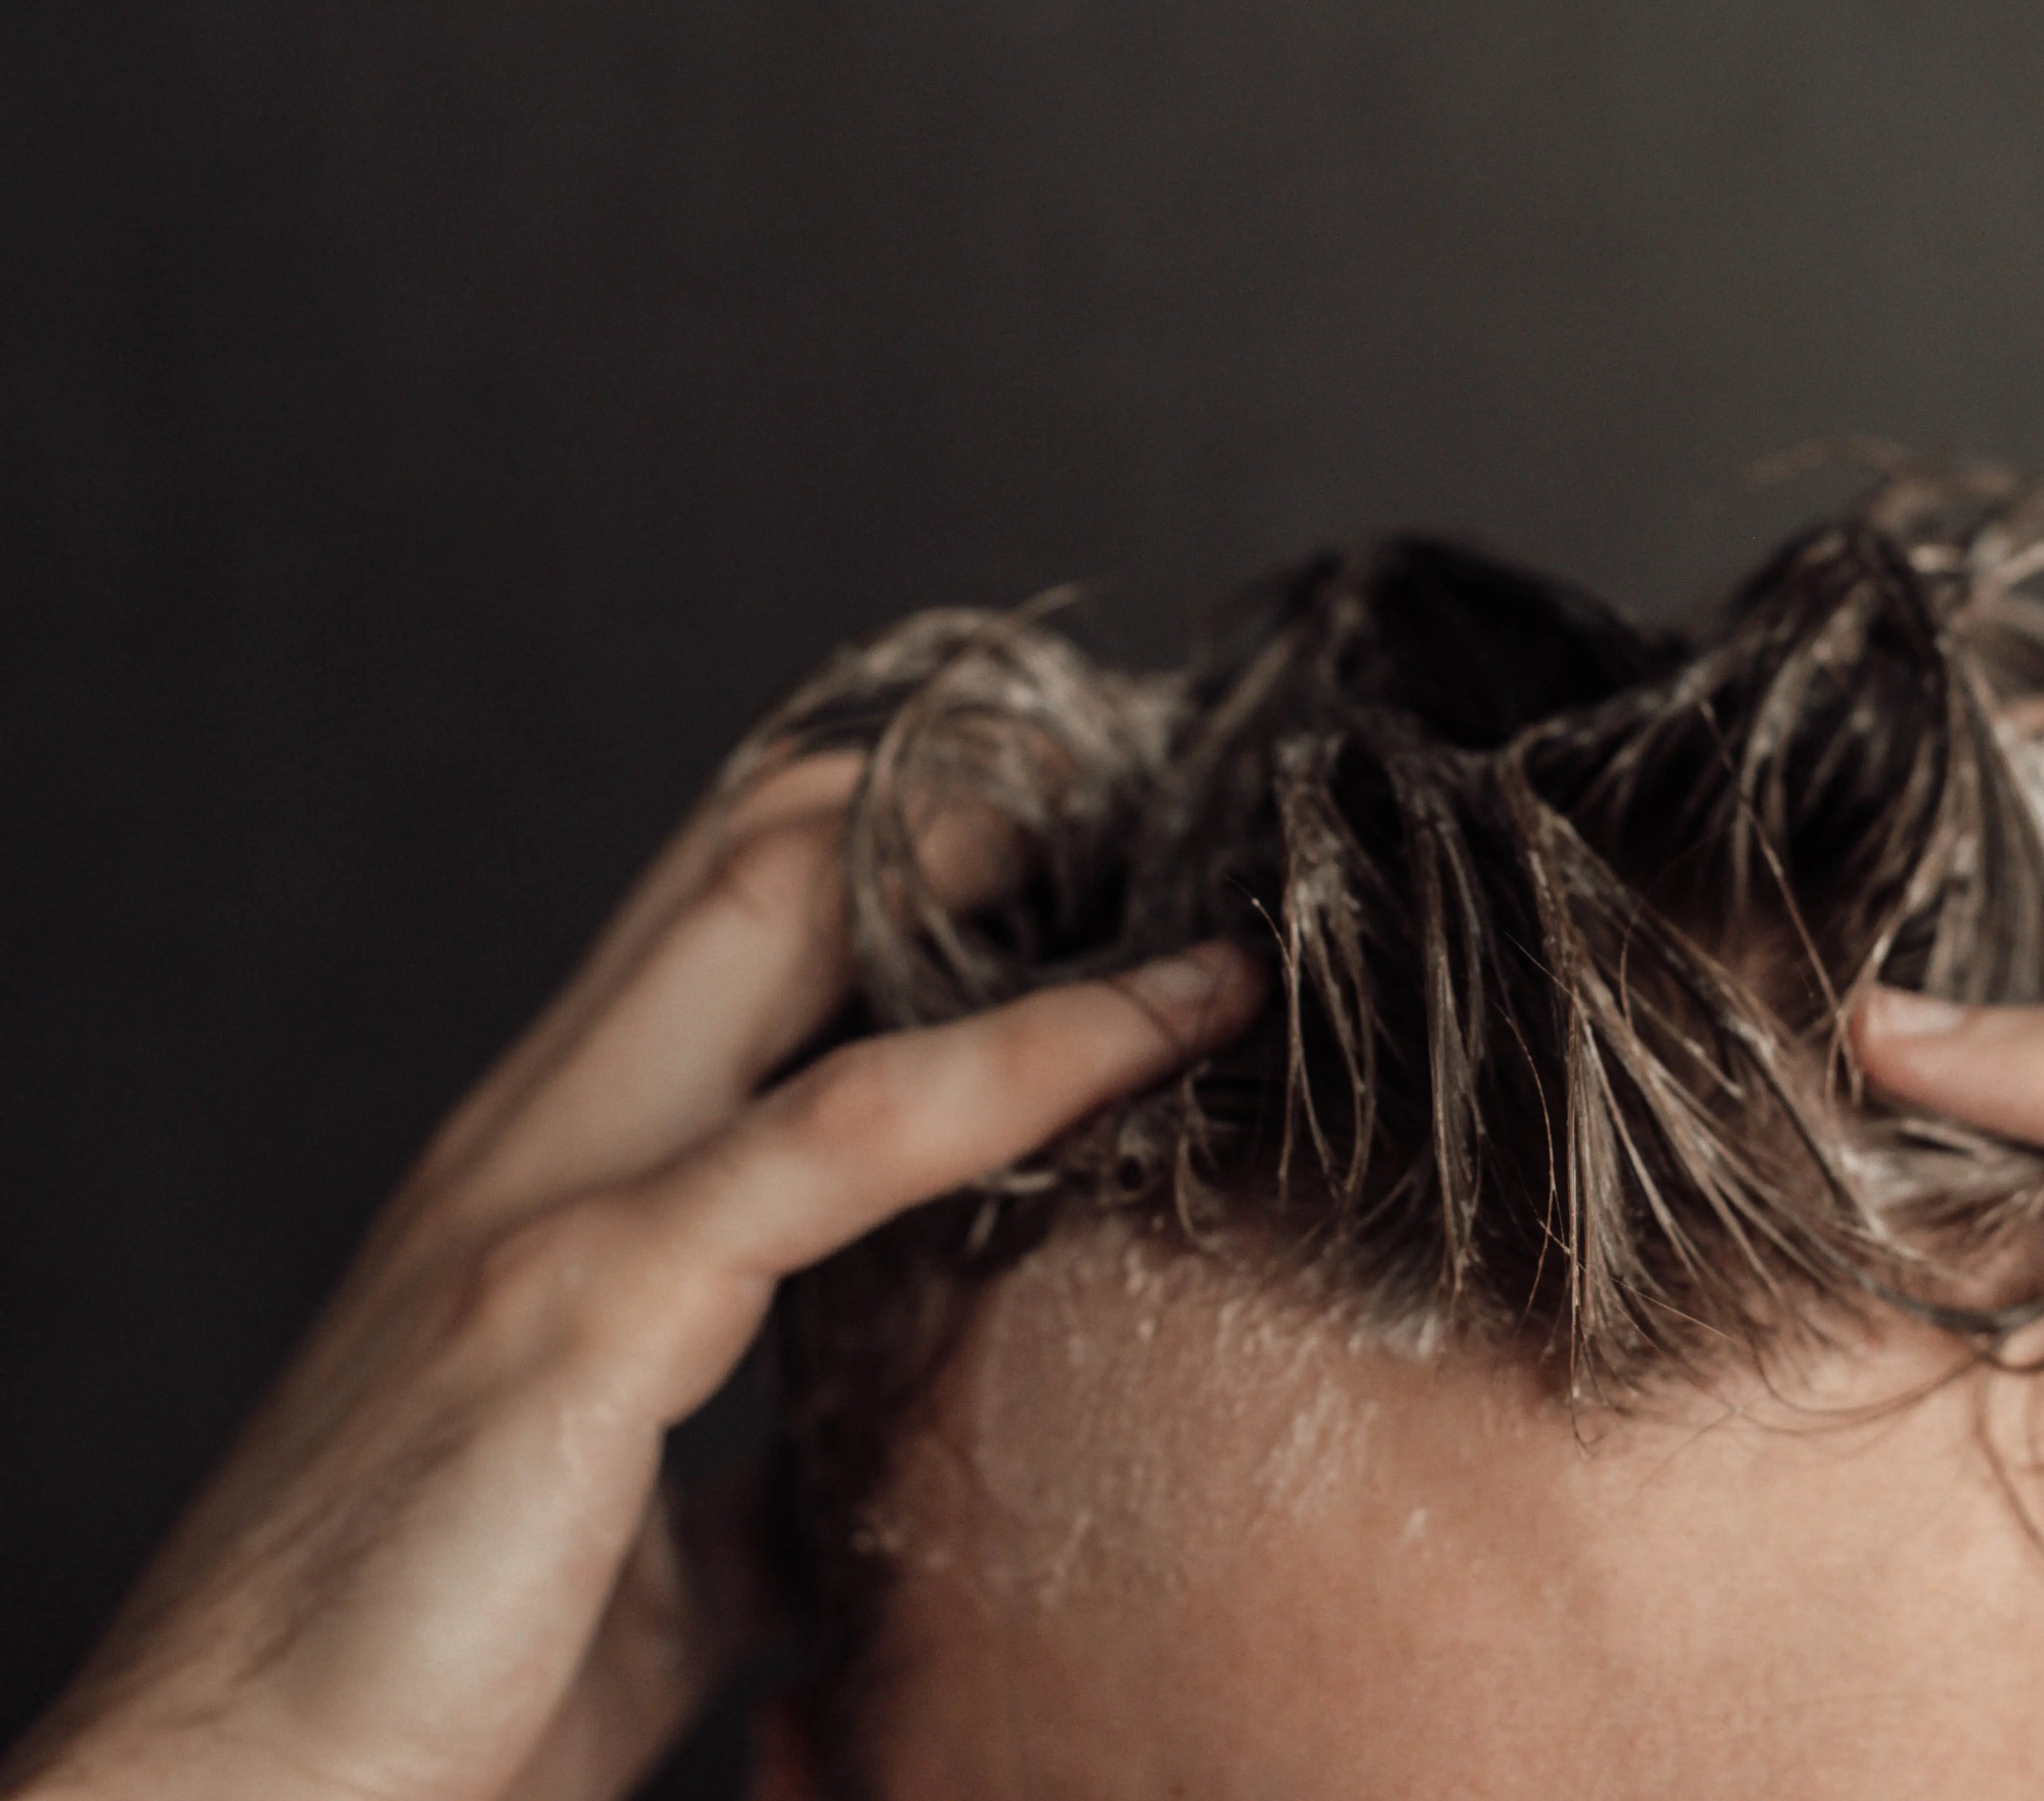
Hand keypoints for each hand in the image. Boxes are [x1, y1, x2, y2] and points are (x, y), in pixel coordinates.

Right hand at [2, 756, 1259, 1800]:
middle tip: (1142, 796)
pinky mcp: (575, 1306)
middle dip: (947, 799)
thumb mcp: (634, 1556)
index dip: (890, 855)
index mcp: (542, 1184)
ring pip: (780, 916)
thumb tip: (840, 1478)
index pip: (715, 928)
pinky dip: (1023, 1064)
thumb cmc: (421, 1690)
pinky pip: (845, 1134)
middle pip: (750, 863)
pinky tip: (1158, 1029)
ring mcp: (544, 1202)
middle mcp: (532, 1143)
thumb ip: (738, 1481)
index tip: (1073, 860)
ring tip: (1178, 870)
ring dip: (993, 863)